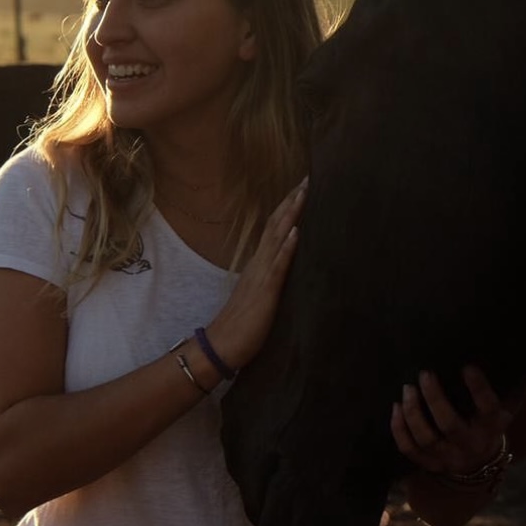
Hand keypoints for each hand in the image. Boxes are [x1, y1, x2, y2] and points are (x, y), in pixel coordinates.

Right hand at [204, 177, 306, 370]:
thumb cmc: (240, 326)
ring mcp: (260, 277)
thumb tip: (279, 267)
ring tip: (301, 195)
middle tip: (306, 180)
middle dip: (291, 203)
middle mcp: (258, 265)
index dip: (286, 209)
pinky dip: (286, 248)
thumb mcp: (257, 296)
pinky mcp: (265, 293)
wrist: (219, 346)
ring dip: (290, 216)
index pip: (273, 230)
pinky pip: (276, 267)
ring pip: (276, 239)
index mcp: (258, 266)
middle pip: (275, 226)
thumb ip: (267, 279)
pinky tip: (295, 233)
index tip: (299, 189)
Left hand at [391, 365, 513, 476]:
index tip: (467, 367)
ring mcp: (449, 458)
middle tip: (425, 374)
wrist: (480, 465)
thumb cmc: (489, 425)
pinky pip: (410, 451)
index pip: (488, 408)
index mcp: (492, 428)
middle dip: (435, 398)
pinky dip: (399, 431)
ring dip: (413, 413)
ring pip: (426, 438)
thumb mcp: (505, 409)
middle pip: (449, 424)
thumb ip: (514, 389)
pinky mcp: (430, 465)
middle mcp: (471, 445)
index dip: (479, 388)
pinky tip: (395, 409)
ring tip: (407, 389)